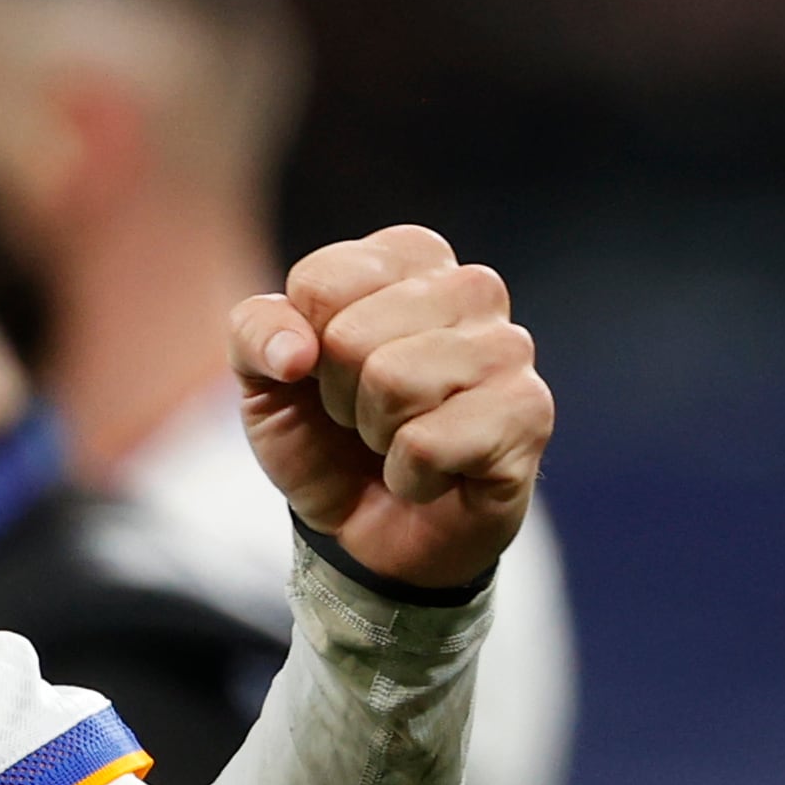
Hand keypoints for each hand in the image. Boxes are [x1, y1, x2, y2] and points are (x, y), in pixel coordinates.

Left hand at [228, 225, 552, 593]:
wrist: (368, 526)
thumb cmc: (324, 434)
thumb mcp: (264, 378)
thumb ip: (255, 333)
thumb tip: (295, 352)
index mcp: (408, 257)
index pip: (322, 282)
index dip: (303, 346)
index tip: (325, 372)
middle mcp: (471, 288)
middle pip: (353, 335)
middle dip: (338, 395)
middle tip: (365, 416)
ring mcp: (509, 348)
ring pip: (395, 381)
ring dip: (377, 434)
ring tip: (398, 440)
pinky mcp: (529, 413)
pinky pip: (429, 443)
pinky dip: (410, 476)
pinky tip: (431, 474)